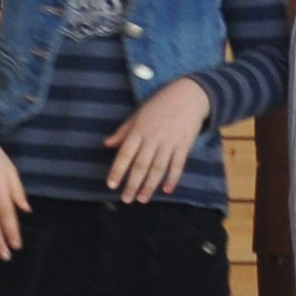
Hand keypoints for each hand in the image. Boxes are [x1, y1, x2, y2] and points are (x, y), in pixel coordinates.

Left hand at [103, 77, 210, 202]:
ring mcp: (169, 142)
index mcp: (139, 130)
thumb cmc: (159, 104)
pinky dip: (173, 178)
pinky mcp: (184, 145)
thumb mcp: (138, 114)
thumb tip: (106, 144)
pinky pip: (178, 165)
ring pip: (158, 168)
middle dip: (132, 184)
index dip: (117, 170)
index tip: (111, 185)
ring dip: (150, 185)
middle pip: (141, 165)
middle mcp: (153, 138)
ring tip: (142, 199)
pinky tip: (167, 190)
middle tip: (126, 199)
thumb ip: (123, 131)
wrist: (189, 95)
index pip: (125, 154)